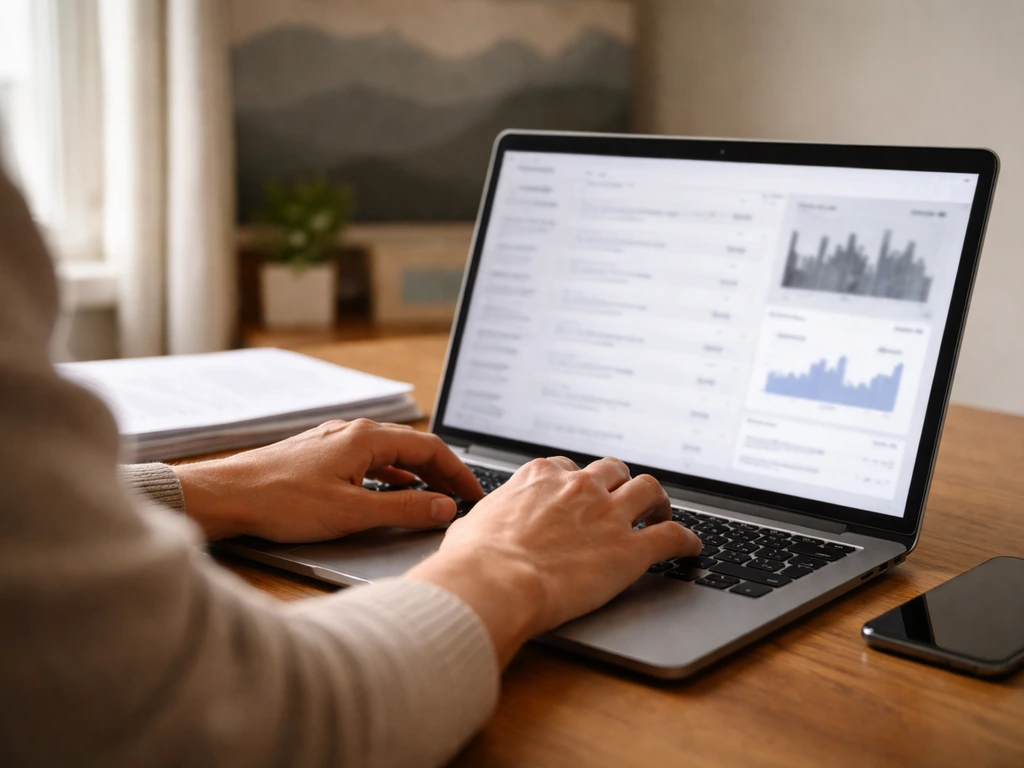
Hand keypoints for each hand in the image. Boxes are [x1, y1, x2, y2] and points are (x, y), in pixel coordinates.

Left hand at [171, 419, 483, 541]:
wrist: (225, 496)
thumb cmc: (281, 502)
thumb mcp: (352, 512)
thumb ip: (404, 510)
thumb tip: (444, 507)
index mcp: (366, 438)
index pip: (430, 448)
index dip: (458, 472)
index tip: (474, 494)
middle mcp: (352, 432)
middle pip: (412, 447)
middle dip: (441, 472)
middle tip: (461, 498)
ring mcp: (333, 442)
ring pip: (389, 454)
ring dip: (415, 475)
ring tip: (433, 498)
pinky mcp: (318, 457)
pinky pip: (367, 461)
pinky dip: (389, 477)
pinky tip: (388, 493)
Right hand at [406, 456, 701, 666]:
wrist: (494, 583)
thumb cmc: (473, 561)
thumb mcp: (471, 524)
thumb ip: (487, 519)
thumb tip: (477, 529)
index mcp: (540, 477)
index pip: (569, 468)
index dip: (577, 482)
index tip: (580, 495)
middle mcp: (578, 487)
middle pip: (613, 470)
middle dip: (620, 482)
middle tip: (624, 500)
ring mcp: (607, 515)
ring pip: (649, 490)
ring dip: (658, 501)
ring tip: (660, 513)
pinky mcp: (630, 550)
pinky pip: (671, 536)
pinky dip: (686, 540)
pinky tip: (691, 548)